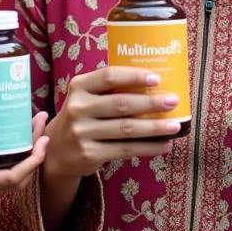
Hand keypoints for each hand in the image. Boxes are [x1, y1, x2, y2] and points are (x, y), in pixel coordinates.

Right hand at [0, 113, 50, 209]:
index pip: (11, 179)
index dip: (32, 161)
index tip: (44, 139)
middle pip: (15, 178)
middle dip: (33, 152)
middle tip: (39, 122)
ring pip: (7, 178)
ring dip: (23, 155)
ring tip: (31, 126)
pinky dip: (9, 159)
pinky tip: (10, 138)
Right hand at [42, 66, 181, 180]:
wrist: (56, 150)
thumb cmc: (82, 116)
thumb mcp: (86, 97)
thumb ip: (109, 89)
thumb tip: (155, 84)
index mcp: (79, 86)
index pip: (109, 76)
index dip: (134, 76)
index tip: (157, 78)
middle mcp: (78, 108)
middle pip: (121, 104)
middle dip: (151, 103)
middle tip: (173, 101)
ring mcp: (82, 133)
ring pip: (127, 129)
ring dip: (155, 128)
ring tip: (176, 125)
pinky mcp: (90, 154)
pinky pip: (126, 150)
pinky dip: (148, 147)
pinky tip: (164, 145)